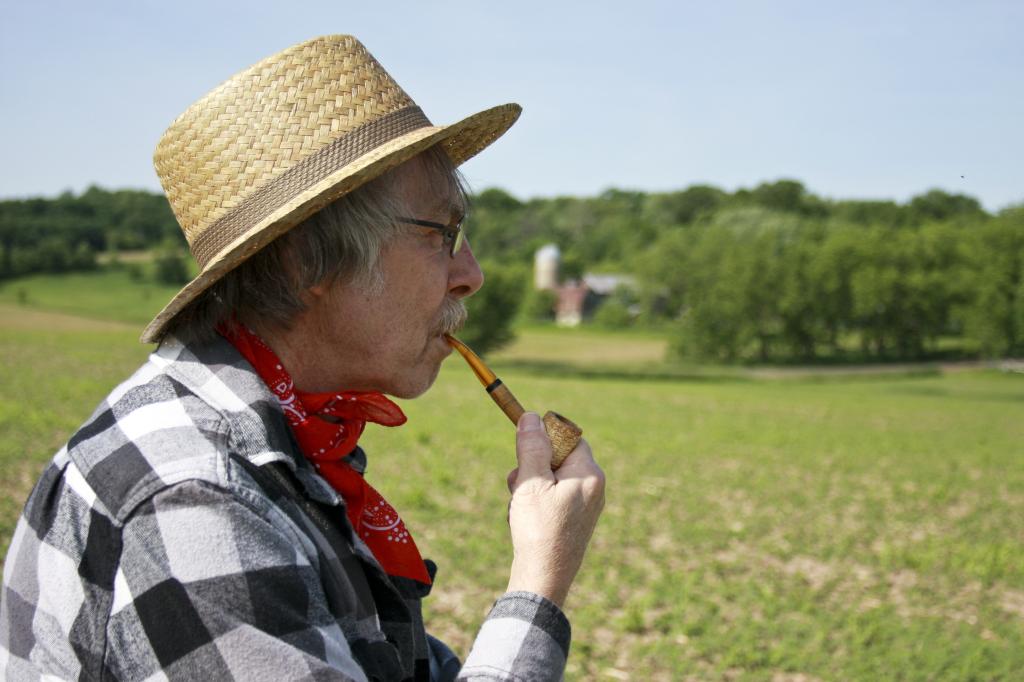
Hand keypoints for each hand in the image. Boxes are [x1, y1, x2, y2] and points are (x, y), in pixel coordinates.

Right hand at [504, 412, 604, 607]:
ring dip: (529, 488)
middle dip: (532, 468)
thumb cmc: (538, 530)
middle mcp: (594, 489)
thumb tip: (531, 417)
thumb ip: (531, 447)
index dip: (545, 440)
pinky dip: (535, 505)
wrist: (544, 580)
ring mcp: (586, 507)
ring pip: (551, 481)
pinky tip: (524, 522)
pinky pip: (553, 500)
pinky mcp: (575, 523)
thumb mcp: (530, 482)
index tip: (525, 450)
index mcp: (589, 474)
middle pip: (558, 459)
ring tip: (519, 508)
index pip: (569, 438)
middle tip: (517, 484)